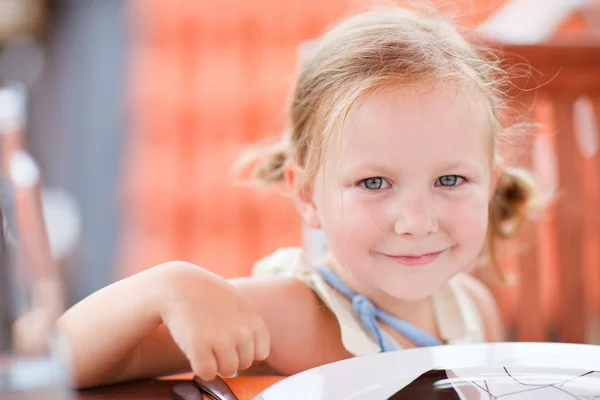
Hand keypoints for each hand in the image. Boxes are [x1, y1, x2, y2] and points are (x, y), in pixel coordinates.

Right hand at [157, 262, 270, 380]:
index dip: (244, 351)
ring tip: (205, 344)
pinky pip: (208, 374)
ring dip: (215, 363)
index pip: (260, 354)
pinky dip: (200, 368)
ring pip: (227, 371)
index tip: (230, 340)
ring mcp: (221, 340)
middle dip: (229, 357)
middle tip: (213, 339)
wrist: (179, 285)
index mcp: (254, 320)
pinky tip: (194, 352)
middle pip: (244, 364)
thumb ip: (250, 327)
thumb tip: (259, 357)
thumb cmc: (209, 296)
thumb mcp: (239, 304)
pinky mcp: (199, 347)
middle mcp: (242, 331)